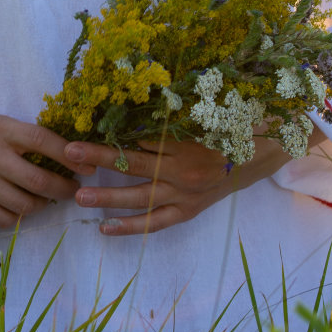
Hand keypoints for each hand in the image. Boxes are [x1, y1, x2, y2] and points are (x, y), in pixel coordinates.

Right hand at [0, 99, 78, 228]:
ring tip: (48, 200)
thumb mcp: (2, 125)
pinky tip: (23, 208)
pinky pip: (4, 218)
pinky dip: (20, 217)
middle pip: (37, 180)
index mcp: (0, 129)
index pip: (42, 140)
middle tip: (73, 191)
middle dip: (63, 189)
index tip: (87, 168)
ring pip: (23, 204)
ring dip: (43, 205)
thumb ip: (30, 138)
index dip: (68, 156)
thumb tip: (73, 156)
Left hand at [62, 127, 308, 237]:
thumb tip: (132, 103)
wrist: (262, 152)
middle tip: (69, 155)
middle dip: (99, 158)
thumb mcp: (202, 109)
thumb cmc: (229, 123)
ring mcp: (185, 193)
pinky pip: (156, 222)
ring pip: (140, 197)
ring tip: (78, 196)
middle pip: (133, 164)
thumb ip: (169, 110)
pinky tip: (104, 228)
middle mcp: (183, 168)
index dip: (109, 134)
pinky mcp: (188, 211)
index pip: (138, 137)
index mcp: (185, 139)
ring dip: (107, 196)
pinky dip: (131, 227)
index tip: (80, 130)